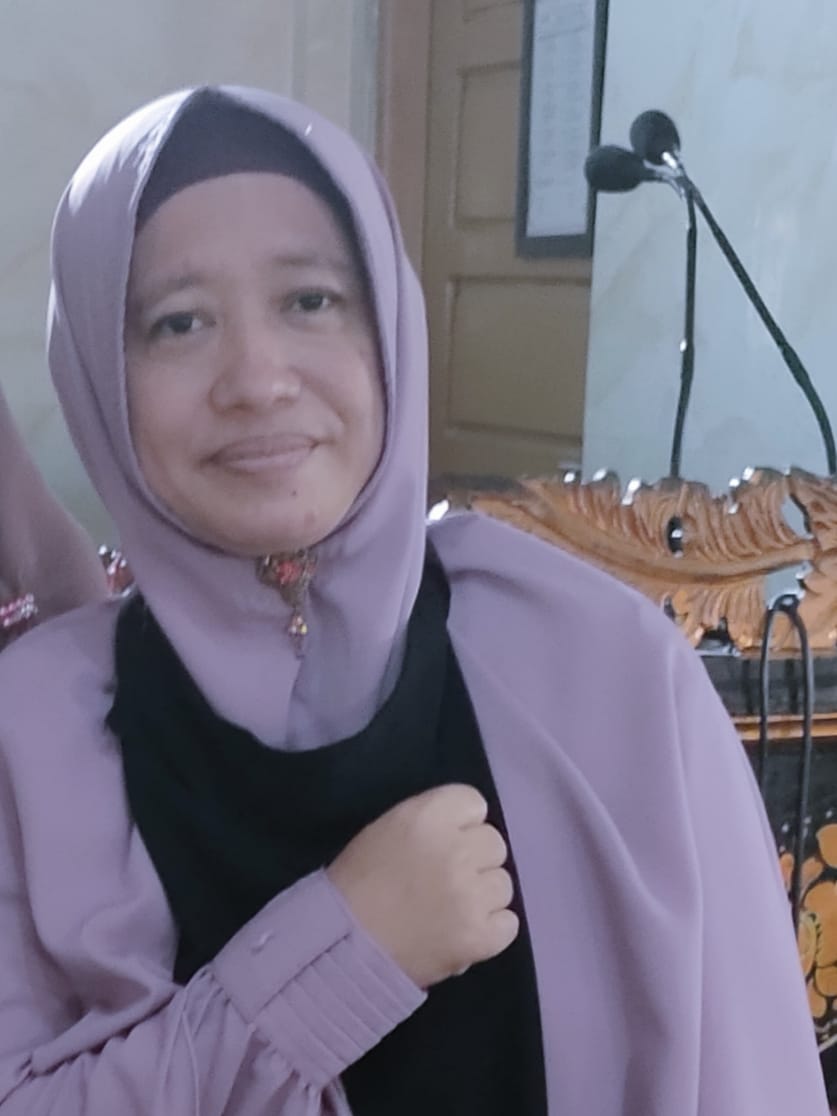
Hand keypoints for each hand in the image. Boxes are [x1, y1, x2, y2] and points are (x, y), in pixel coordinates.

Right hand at [327, 784, 518, 987]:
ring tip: (451, 910)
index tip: (443, 841)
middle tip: (446, 879)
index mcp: (428, 816)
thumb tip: (465, 831)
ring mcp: (471, 895)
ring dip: (482, 895)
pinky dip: (490, 929)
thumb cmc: (357, 883)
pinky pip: (508, 923)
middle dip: (474, 859)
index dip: (461, 823)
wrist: (340, 947)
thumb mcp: (387, 829)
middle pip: (494, 843)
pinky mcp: (480, 936)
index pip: (474, 803)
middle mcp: (456, 850)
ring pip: (503, 884)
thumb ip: (430, 821)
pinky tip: (463, 931)